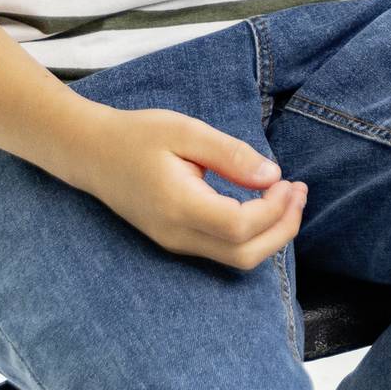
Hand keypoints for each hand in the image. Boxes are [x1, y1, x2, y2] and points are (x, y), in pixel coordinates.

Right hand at [67, 104, 306, 269]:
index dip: (275, 210)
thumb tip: (272, 175)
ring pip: (235, 258)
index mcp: (179, 206)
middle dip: (284, 229)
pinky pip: (223, 249)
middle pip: (244, 255)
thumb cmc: (137, 136)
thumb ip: (231, 154)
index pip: (241, 227)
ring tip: (290, 195)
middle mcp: (176, 235)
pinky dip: (252, 234)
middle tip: (300, 191)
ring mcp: (174, 242)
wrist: (90, 153)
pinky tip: (264, 203)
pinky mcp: (175, 240)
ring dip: (272, 233)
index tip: (287, 180)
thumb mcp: (186, 131)